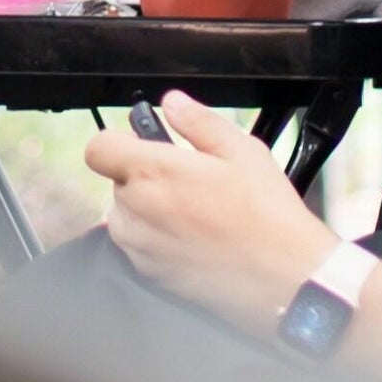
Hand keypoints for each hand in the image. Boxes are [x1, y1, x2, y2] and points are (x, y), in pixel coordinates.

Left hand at [83, 91, 338, 330]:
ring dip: (147, 208)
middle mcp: (137, 211)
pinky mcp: (150, 275)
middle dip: (143, 175)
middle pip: (116, 181)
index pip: (98, 149)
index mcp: (152, 173)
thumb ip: (198, 121)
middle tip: (187, 179)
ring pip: (125, 215)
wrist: (284, 278)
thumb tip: (173, 103)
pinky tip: (195, 238)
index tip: (143, 144)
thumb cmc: (266, 215)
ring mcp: (141, 247)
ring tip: (194, 211)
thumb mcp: (241, 150)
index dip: (119, 142)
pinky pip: (138, 246)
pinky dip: (156, 238)